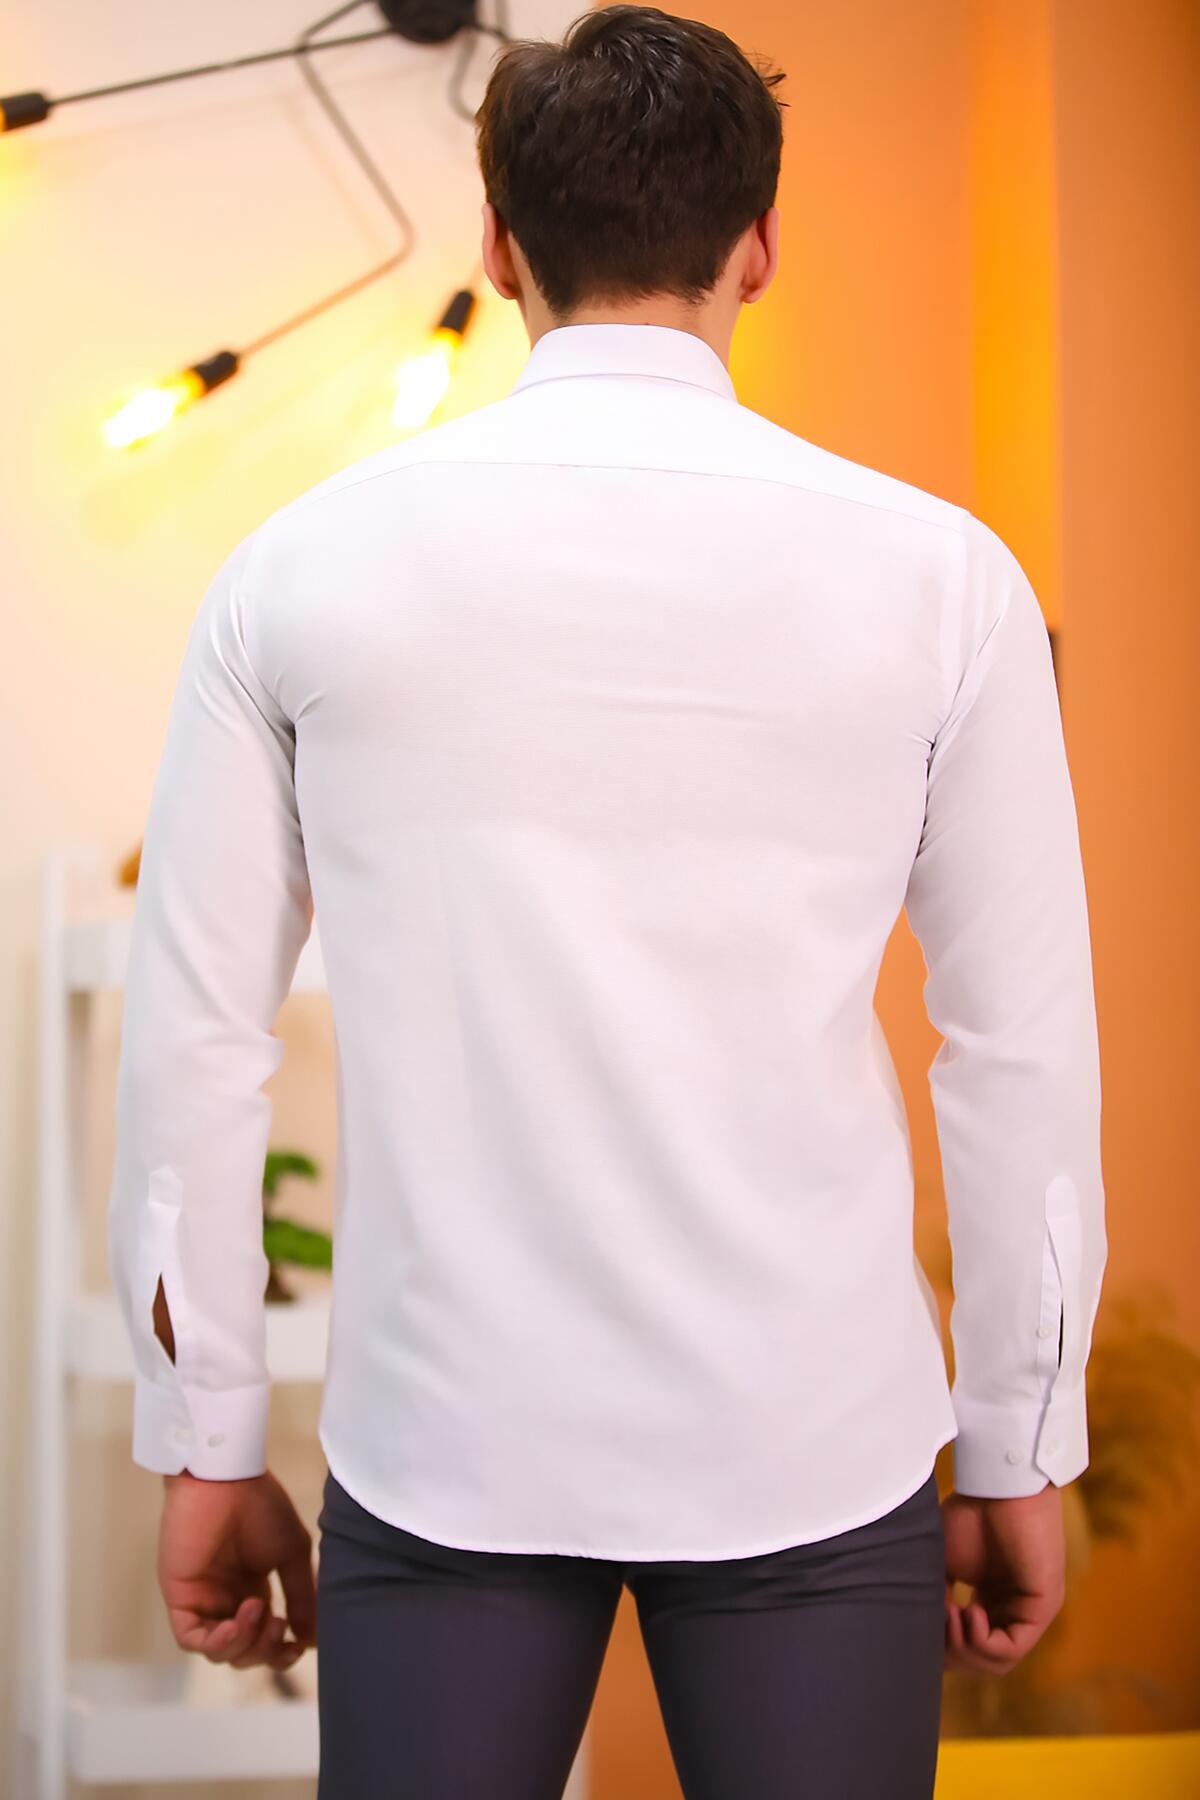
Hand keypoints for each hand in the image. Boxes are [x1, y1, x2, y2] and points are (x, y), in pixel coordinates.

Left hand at [158, 1468, 316, 1669]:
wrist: (227, 1478)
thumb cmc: (261, 1506)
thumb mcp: (292, 1553)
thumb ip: (301, 1596)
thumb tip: (310, 1641)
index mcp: (252, 1589)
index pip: (264, 1638)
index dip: (279, 1651)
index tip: (297, 1646)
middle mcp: (227, 1599)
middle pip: (243, 1651)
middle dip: (264, 1649)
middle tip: (279, 1623)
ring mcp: (202, 1600)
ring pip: (219, 1649)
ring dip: (244, 1643)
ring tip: (260, 1611)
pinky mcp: (180, 1597)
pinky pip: (192, 1638)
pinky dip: (217, 1642)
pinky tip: (236, 1625)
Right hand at [942, 1483, 1065, 1674]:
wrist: (997, 1484)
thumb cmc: (971, 1513)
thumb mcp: (942, 1564)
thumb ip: (936, 1600)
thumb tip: (923, 1637)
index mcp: (991, 1601)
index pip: (969, 1649)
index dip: (943, 1647)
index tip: (923, 1624)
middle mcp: (1012, 1611)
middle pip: (982, 1663)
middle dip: (953, 1652)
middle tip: (939, 1619)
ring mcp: (1030, 1611)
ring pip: (997, 1662)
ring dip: (966, 1647)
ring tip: (952, 1614)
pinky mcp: (1044, 1606)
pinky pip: (1012, 1647)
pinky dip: (983, 1640)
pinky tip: (969, 1611)